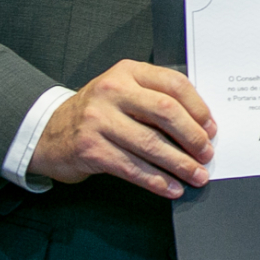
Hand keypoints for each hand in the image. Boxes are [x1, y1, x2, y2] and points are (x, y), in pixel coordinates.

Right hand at [29, 60, 216, 198]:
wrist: (49, 132)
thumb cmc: (97, 112)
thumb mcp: (123, 92)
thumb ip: (155, 98)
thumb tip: (199, 126)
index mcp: (127, 72)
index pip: (173, 84)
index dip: (198, 108)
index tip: (210, 127)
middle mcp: (112, 91)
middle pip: (165, 112)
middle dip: (192, 136)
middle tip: (206, 153)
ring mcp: (99, 120)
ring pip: (151, 144)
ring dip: (179, 164)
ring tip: (196, 175)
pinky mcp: (91, 149)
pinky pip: (132, 168)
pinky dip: (156, 181)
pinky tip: (171, 188)